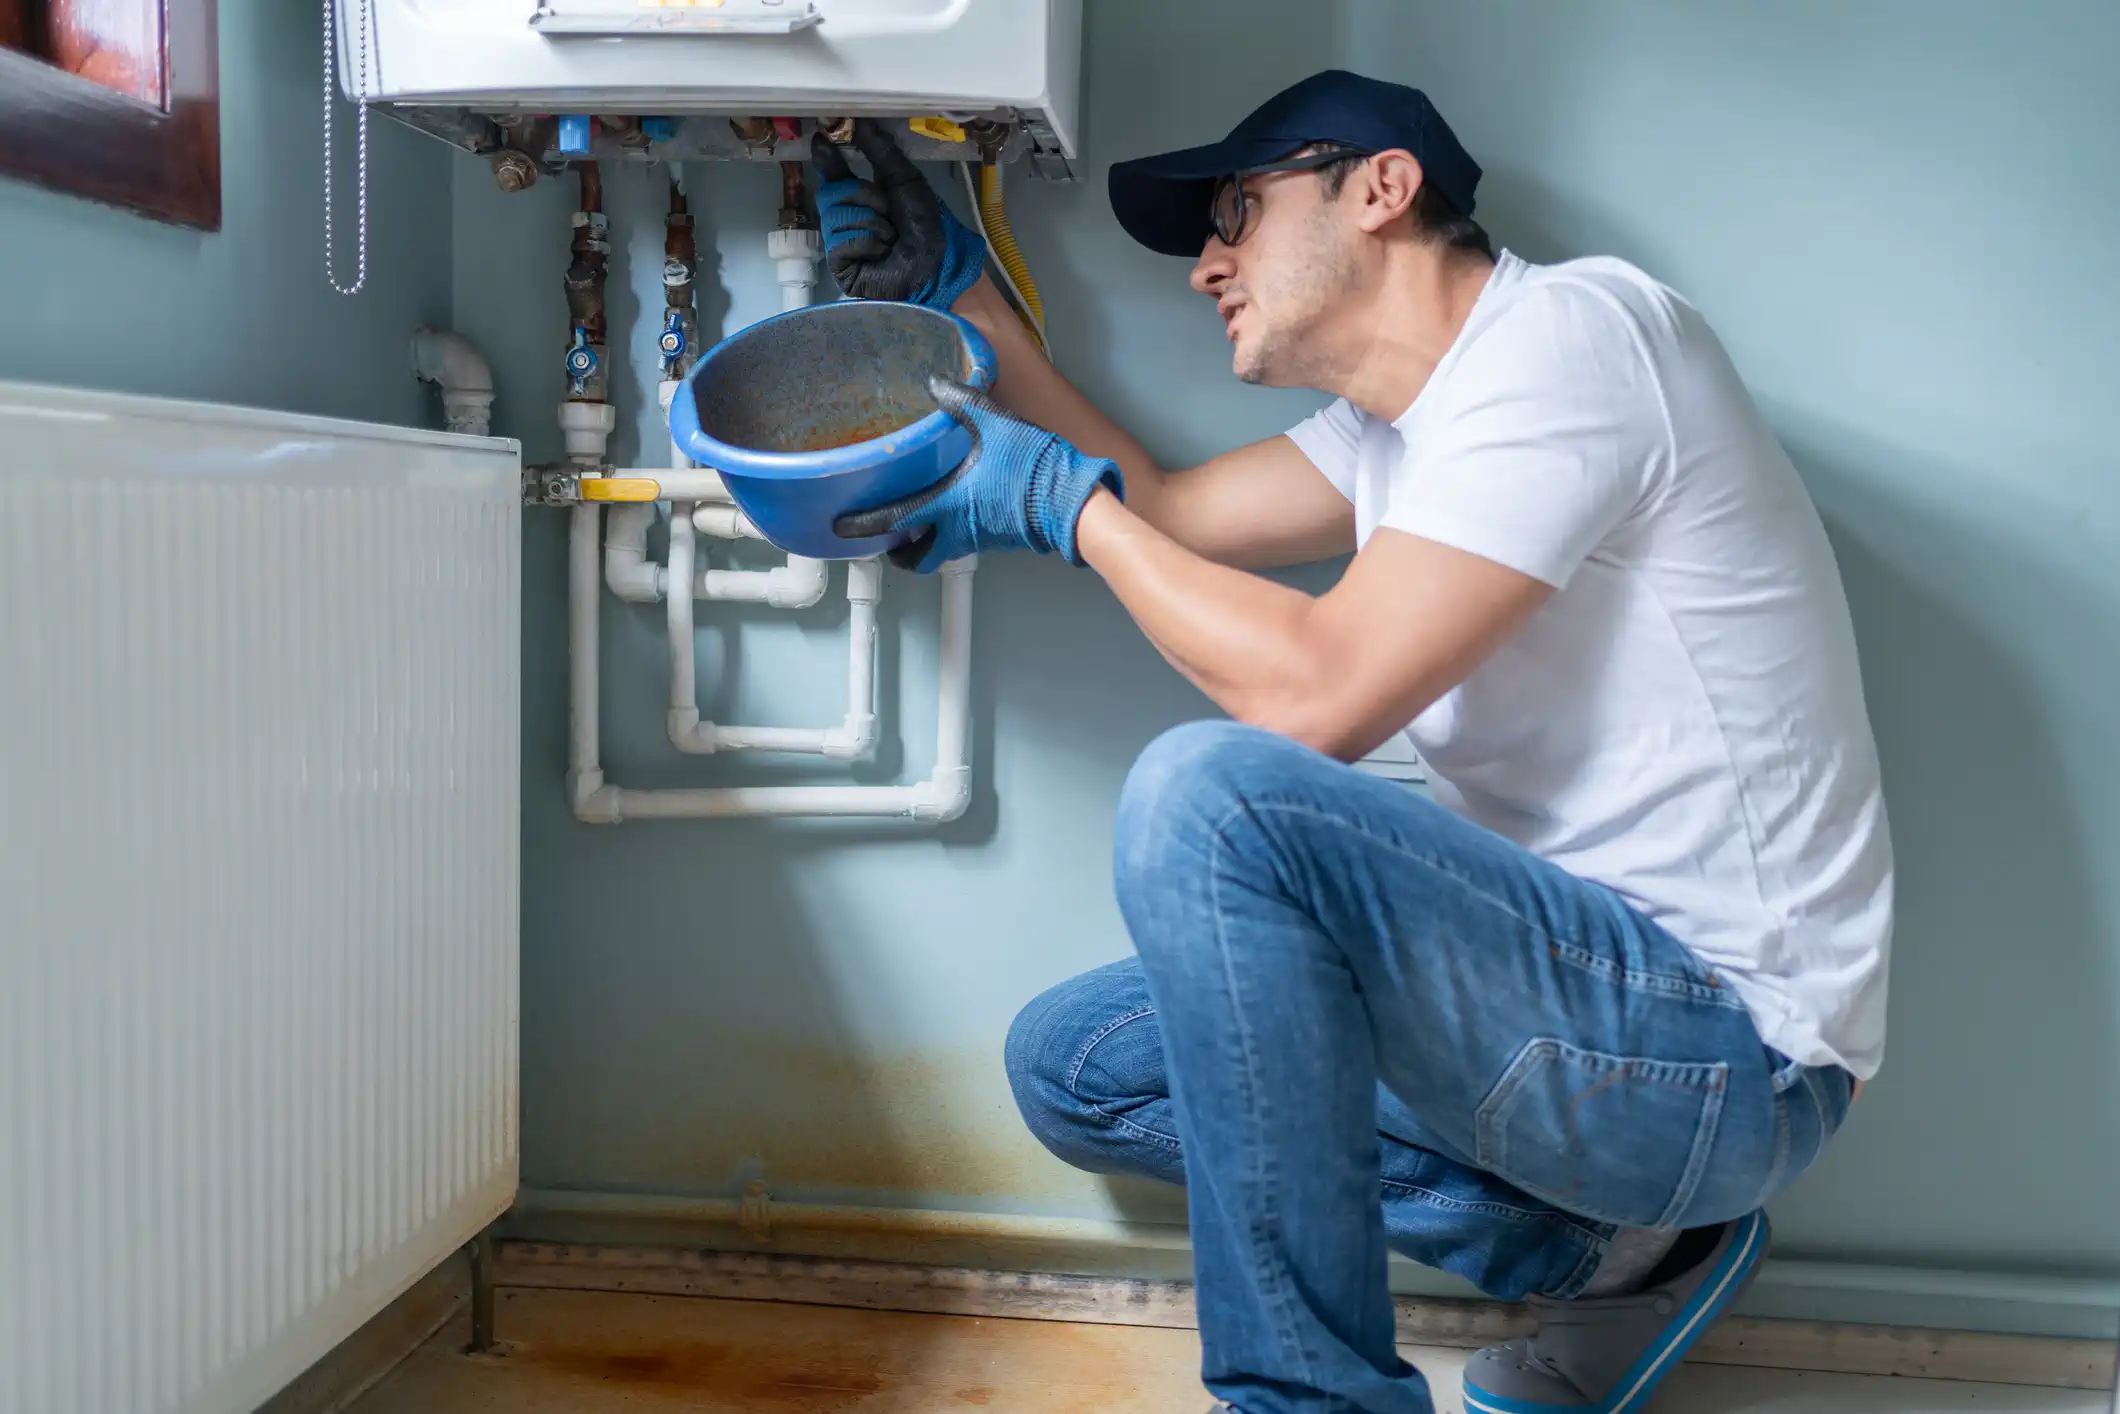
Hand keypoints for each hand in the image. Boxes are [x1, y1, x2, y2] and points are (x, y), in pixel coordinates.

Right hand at [811, 120, 984, 308]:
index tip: (822, 138)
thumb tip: (858, 121)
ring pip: (835, 216)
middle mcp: (846, 218)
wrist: (937, 262)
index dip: (827, 158)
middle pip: (830, 193)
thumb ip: (880, 151)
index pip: (833, 175)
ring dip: (870, 221)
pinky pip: (840, 242)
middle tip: (887, 209)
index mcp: (859, 197)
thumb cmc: (924, 223)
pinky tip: (881, 252)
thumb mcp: (905, 179)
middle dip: (863, 195)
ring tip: (889, 236)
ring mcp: (840, 243)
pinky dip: (866, 242)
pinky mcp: (840, 266)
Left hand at [834, 377, 1123, 572]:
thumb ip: (961, 402)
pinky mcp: (1000, 537)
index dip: (864, 526)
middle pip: (916, 557)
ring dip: (925, 542)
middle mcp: (959, 529)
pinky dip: (953, 530)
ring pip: (941, 550)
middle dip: (897, 552)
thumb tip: (936, 383)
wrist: (1074, 500)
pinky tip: (958, 507)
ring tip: (916, 522)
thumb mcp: (994, 423)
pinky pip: (966, 539)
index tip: (842, 528)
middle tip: (885, 539)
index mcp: (949, 503)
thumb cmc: (1036, 469)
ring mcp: (980, 537)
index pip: (894, 522)